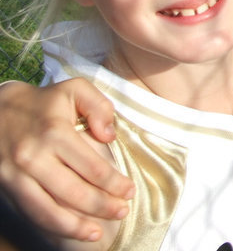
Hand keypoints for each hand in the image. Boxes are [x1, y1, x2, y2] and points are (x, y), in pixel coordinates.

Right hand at [0, 79, 133, 241]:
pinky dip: (53, 226)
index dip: (114, 183)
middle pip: (74, 192)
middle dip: (102, 206)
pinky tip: (72, 231)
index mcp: (55, 132)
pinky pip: (32, 212)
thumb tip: (109, 136)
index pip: (91, 167)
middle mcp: (34, 156)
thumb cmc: (44, 101)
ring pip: (49, 209)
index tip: (129, 191)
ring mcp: (18, 175)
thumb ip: (99, 106)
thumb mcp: (75, 89)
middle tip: (122, 211)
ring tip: (98, 233)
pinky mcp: (8, 186)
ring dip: (76, 226)